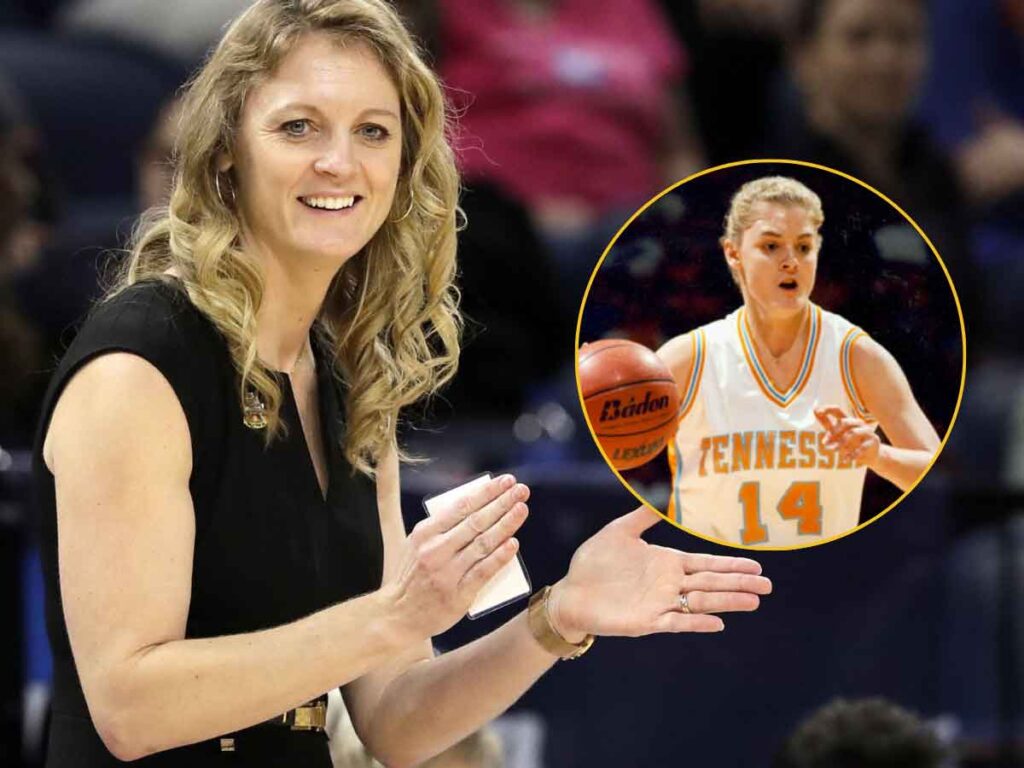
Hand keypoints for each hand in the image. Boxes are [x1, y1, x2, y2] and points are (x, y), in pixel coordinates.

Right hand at [387, 475, 528, 640]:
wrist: (399, 615)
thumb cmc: (413, 575)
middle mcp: (436, 550)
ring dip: (506, 524)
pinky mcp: (458, 594)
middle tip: (521, 490)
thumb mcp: (417, 544)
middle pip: (476, 522)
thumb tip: (476, 506)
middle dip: (501, 503)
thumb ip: (441, 527)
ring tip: (522, 509)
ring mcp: (447, 573)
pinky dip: (499, 557)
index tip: (505, 481)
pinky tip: (513, 544)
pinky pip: (483, 571)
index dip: (486, 492)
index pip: (461, 506)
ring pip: (482, 544)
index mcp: (425, 533)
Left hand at [549, 507, 770, 637]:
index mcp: (666, 562)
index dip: (730, 565)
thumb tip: (661, 492)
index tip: (757, 565)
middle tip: (767, 586)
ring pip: (701, 602)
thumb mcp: (618, 532)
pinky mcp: (647, 622)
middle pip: (711, 583)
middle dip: (739, 583)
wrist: (571, 593)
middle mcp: (668, 583)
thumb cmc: (593, 563)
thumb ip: (642, 516)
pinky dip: (697, 623)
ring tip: (754, 602)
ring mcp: (660, 603)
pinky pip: (677, 622)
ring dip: (727, 602)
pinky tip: (718, 623)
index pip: (705, 563)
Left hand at [815, 405, 880, 467]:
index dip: (827, 409)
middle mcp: (858, 423)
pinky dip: (852, 454)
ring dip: (841, 443)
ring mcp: (867, 431)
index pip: (837, 410)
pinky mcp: (873, 441)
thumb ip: (827, 423)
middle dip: (833, 431)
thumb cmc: (851, 443)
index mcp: (848, 420)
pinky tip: (845, 460)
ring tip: (833, 450)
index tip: (817, 411)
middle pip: (845, 422)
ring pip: (852, 433)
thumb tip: (815, 410)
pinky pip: (862, 447)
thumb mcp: (837, 434)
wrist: (870, 456)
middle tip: (824, 442)